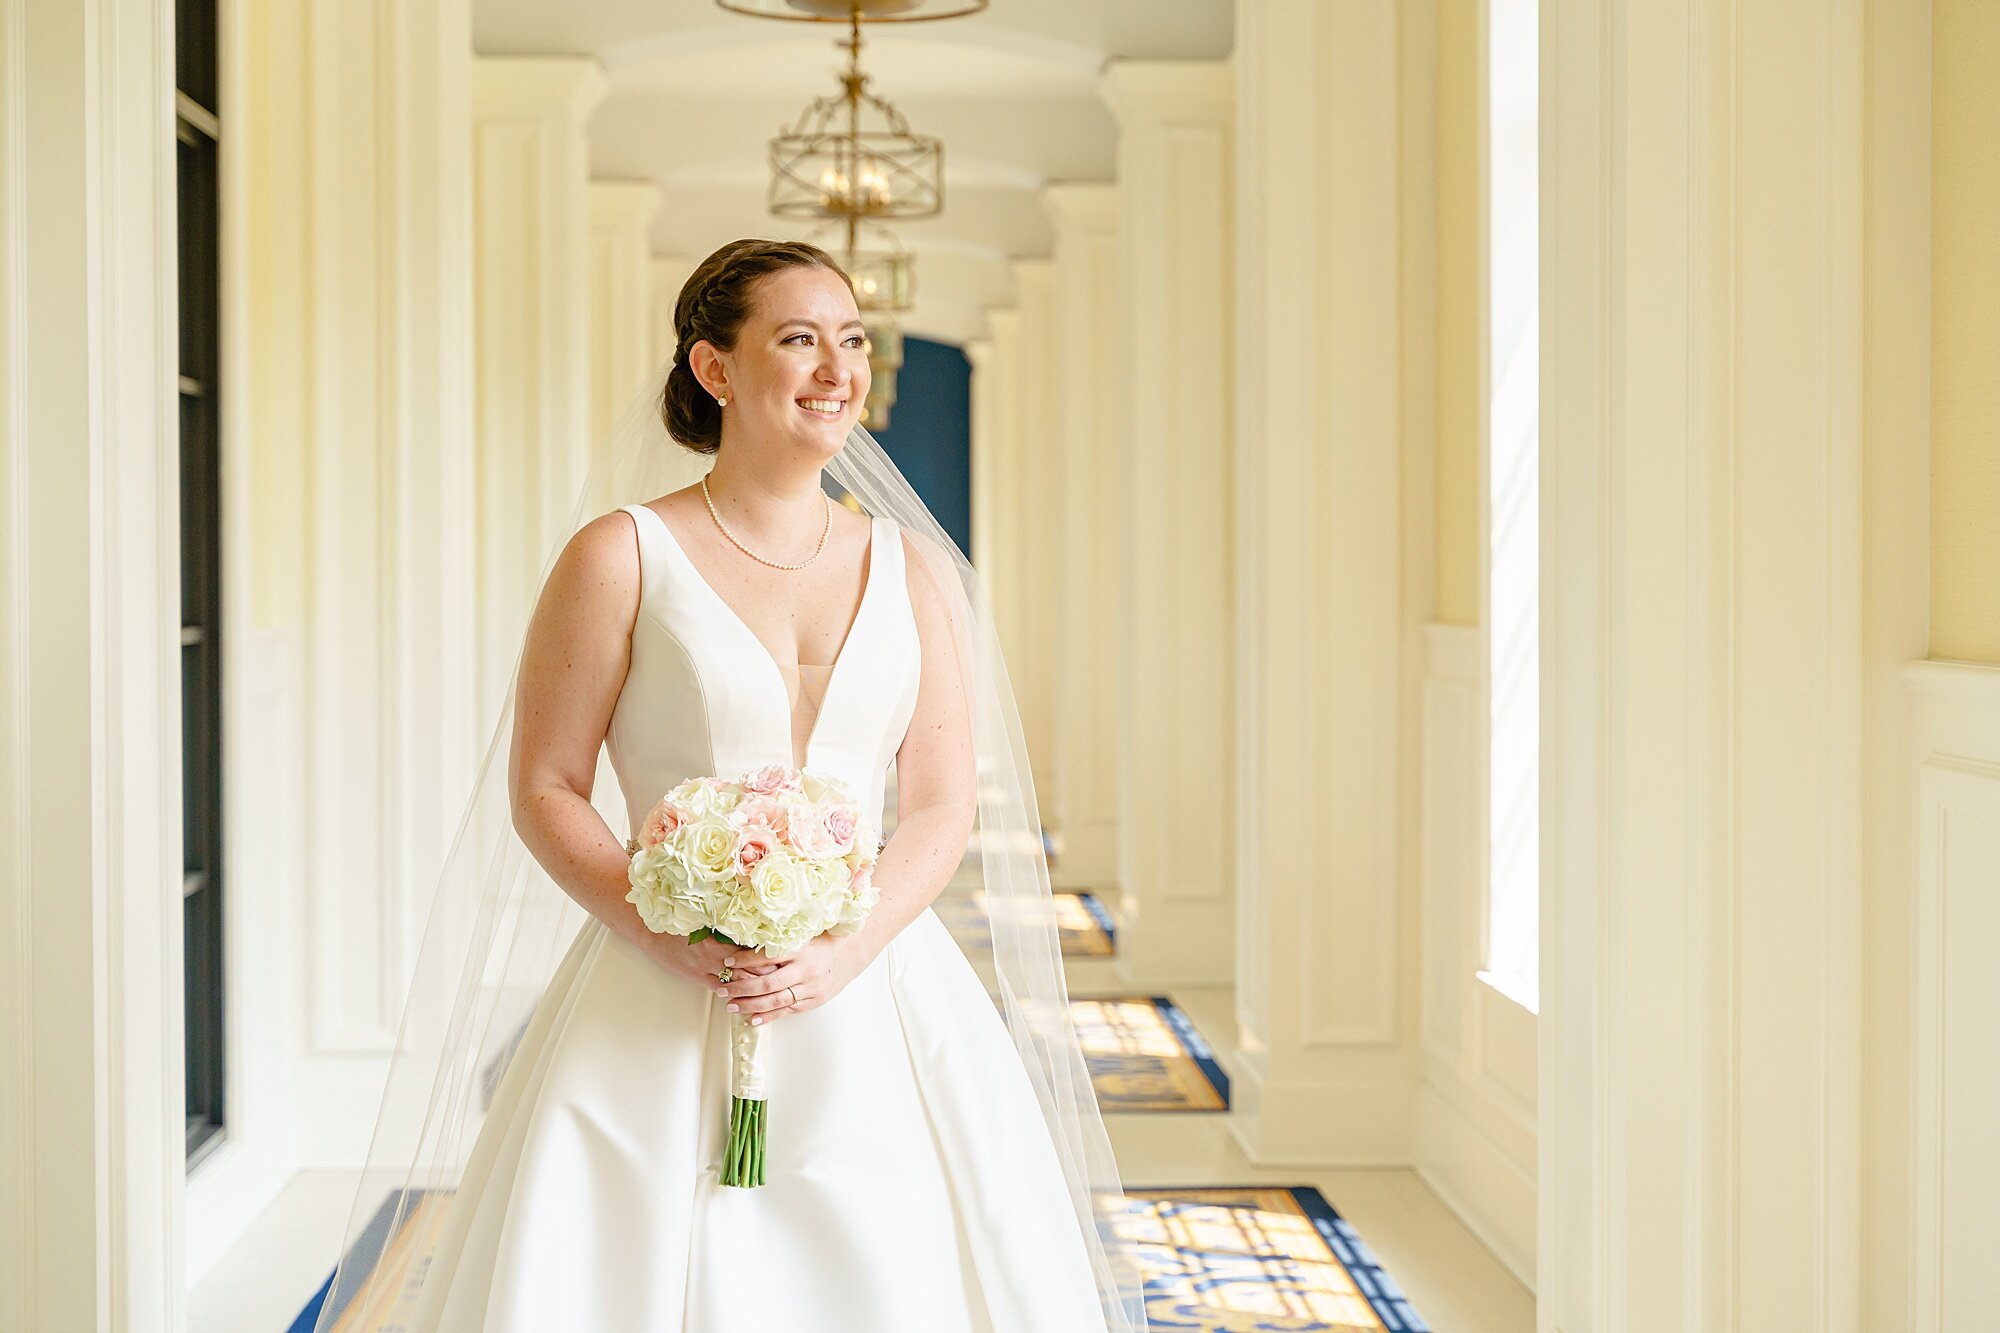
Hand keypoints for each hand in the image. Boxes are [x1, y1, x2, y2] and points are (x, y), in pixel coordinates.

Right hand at [633, 928, 777, 992]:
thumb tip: (752, 918)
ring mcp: (705, 968)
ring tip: (774, 988)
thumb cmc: (679, 920)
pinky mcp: (698, 977)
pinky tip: (748, 995)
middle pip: (748, 966)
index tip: (786, 952)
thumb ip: (727, 921)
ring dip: (754, 985)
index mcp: (719, 935)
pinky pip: (721, 988)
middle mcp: (713, 954)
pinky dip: (736, 992)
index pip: (750, 947)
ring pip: (737, 980)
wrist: (651, 932)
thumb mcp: (704, 917)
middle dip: (768, 971)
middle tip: (788, 974)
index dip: (768, 952)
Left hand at [715, 931, 874, 1024]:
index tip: (727, 961)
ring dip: (751, 1005)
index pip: (768, 956)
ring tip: (731, 1006)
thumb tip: (748, 936)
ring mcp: (810, 987)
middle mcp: (805, 970)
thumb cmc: (822, 941)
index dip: (745, 959)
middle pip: (768, 983)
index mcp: (800, 950)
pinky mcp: (814, 1000)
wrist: (851, 953)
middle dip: (742, 988)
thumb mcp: (803, 934)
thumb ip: (780, 938)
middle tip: (722, 989)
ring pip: (776, 1000)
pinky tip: (753, 1019)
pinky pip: (788, 1011)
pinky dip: (769, 1016)